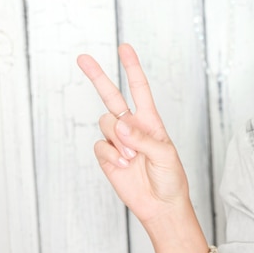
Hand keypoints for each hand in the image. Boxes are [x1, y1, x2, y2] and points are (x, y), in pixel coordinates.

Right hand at [77, 44, 189, 224]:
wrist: (160, 204)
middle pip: (110, 96)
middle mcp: (132, 126)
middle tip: (82, 58)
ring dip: (118, 139)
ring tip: (132, 156)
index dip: (132, 68)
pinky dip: (111, 156)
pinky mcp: (107, 157)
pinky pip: (100, 146)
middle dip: (97, 77)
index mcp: (150, 120)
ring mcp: (118, 141)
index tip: (124, 48)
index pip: (139, 89)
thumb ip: (143, 138)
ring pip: (105, 124)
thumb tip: (120, 124)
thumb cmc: (170, 177)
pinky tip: (124, 165)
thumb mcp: (165, 154)